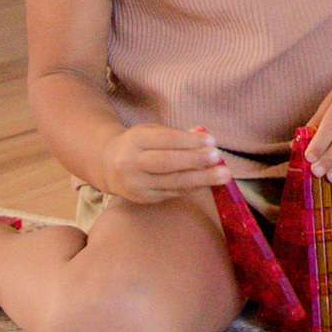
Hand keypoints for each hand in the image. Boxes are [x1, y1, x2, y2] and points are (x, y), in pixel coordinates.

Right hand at [101, 125, 228, 205]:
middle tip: (218, 157)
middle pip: (166, 162)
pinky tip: (209, 183)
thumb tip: (205, 137)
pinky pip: (173, 192)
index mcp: (134, 140)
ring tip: (224, 175)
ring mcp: (136, 183)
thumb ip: (178, 135)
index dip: (189, 141)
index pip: (165, 140)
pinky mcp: (143, 198)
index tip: (212, 141)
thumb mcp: (153, 132)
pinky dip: (193, 187)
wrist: (107, 165)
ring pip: (172, 181)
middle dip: (194, 160)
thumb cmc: (139, 145)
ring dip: (201, 178)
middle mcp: (131, 163)